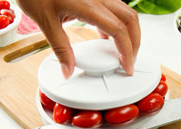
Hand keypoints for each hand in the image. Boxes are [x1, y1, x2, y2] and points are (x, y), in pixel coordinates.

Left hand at [16, 0, 140, 77]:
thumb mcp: (45, 21)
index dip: (127, 51)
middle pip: (130, 20)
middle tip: (129, 60)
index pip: (119, 30)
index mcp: (88, 5)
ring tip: (122, 52)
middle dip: (135, 43)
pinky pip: (115, 11)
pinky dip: (118, 27)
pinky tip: (107, 39)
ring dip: (129, 34)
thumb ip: (60, 48)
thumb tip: (68, 70)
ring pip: (126, 14)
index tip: (127, 66)